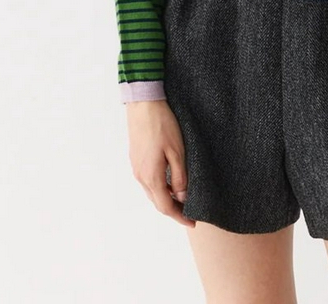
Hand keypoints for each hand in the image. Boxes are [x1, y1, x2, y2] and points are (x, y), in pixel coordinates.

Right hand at [125, 100, 195, 228]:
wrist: (143, 104)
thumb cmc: (162, 124)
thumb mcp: (177, 151)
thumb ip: (180, 176)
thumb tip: (182, 197)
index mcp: (151, 176)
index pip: (165, 206)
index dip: (179, 217)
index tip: (192, 223)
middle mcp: (140, 176)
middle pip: (157, 202)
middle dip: (173, 210)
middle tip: (189, 213)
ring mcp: (136, 167)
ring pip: (152, 192)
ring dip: (166, 198)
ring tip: (182, 198)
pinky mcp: (135, 159)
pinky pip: (148, 181)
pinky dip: (160, 187)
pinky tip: (170, 181)